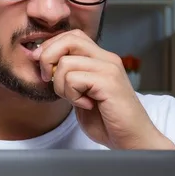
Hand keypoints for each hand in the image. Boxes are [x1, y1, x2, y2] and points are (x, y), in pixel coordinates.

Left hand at [32, 29, 174, 149]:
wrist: (132, 139)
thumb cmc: (107, 121)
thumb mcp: (80, 94)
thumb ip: (68, 78)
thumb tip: (44, 64)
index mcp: (101, 59)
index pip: (72, 36)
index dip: (51, 47)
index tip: (42, 68)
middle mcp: (107, 59)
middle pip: (68, 39)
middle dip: (48, 58)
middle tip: (48, 79)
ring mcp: (109, 69)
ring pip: (65, 63)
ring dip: (61, 85)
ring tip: (76, 100)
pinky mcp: (108, 82)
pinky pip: (73, 79)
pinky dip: (72, 95)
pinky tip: (86, 105)